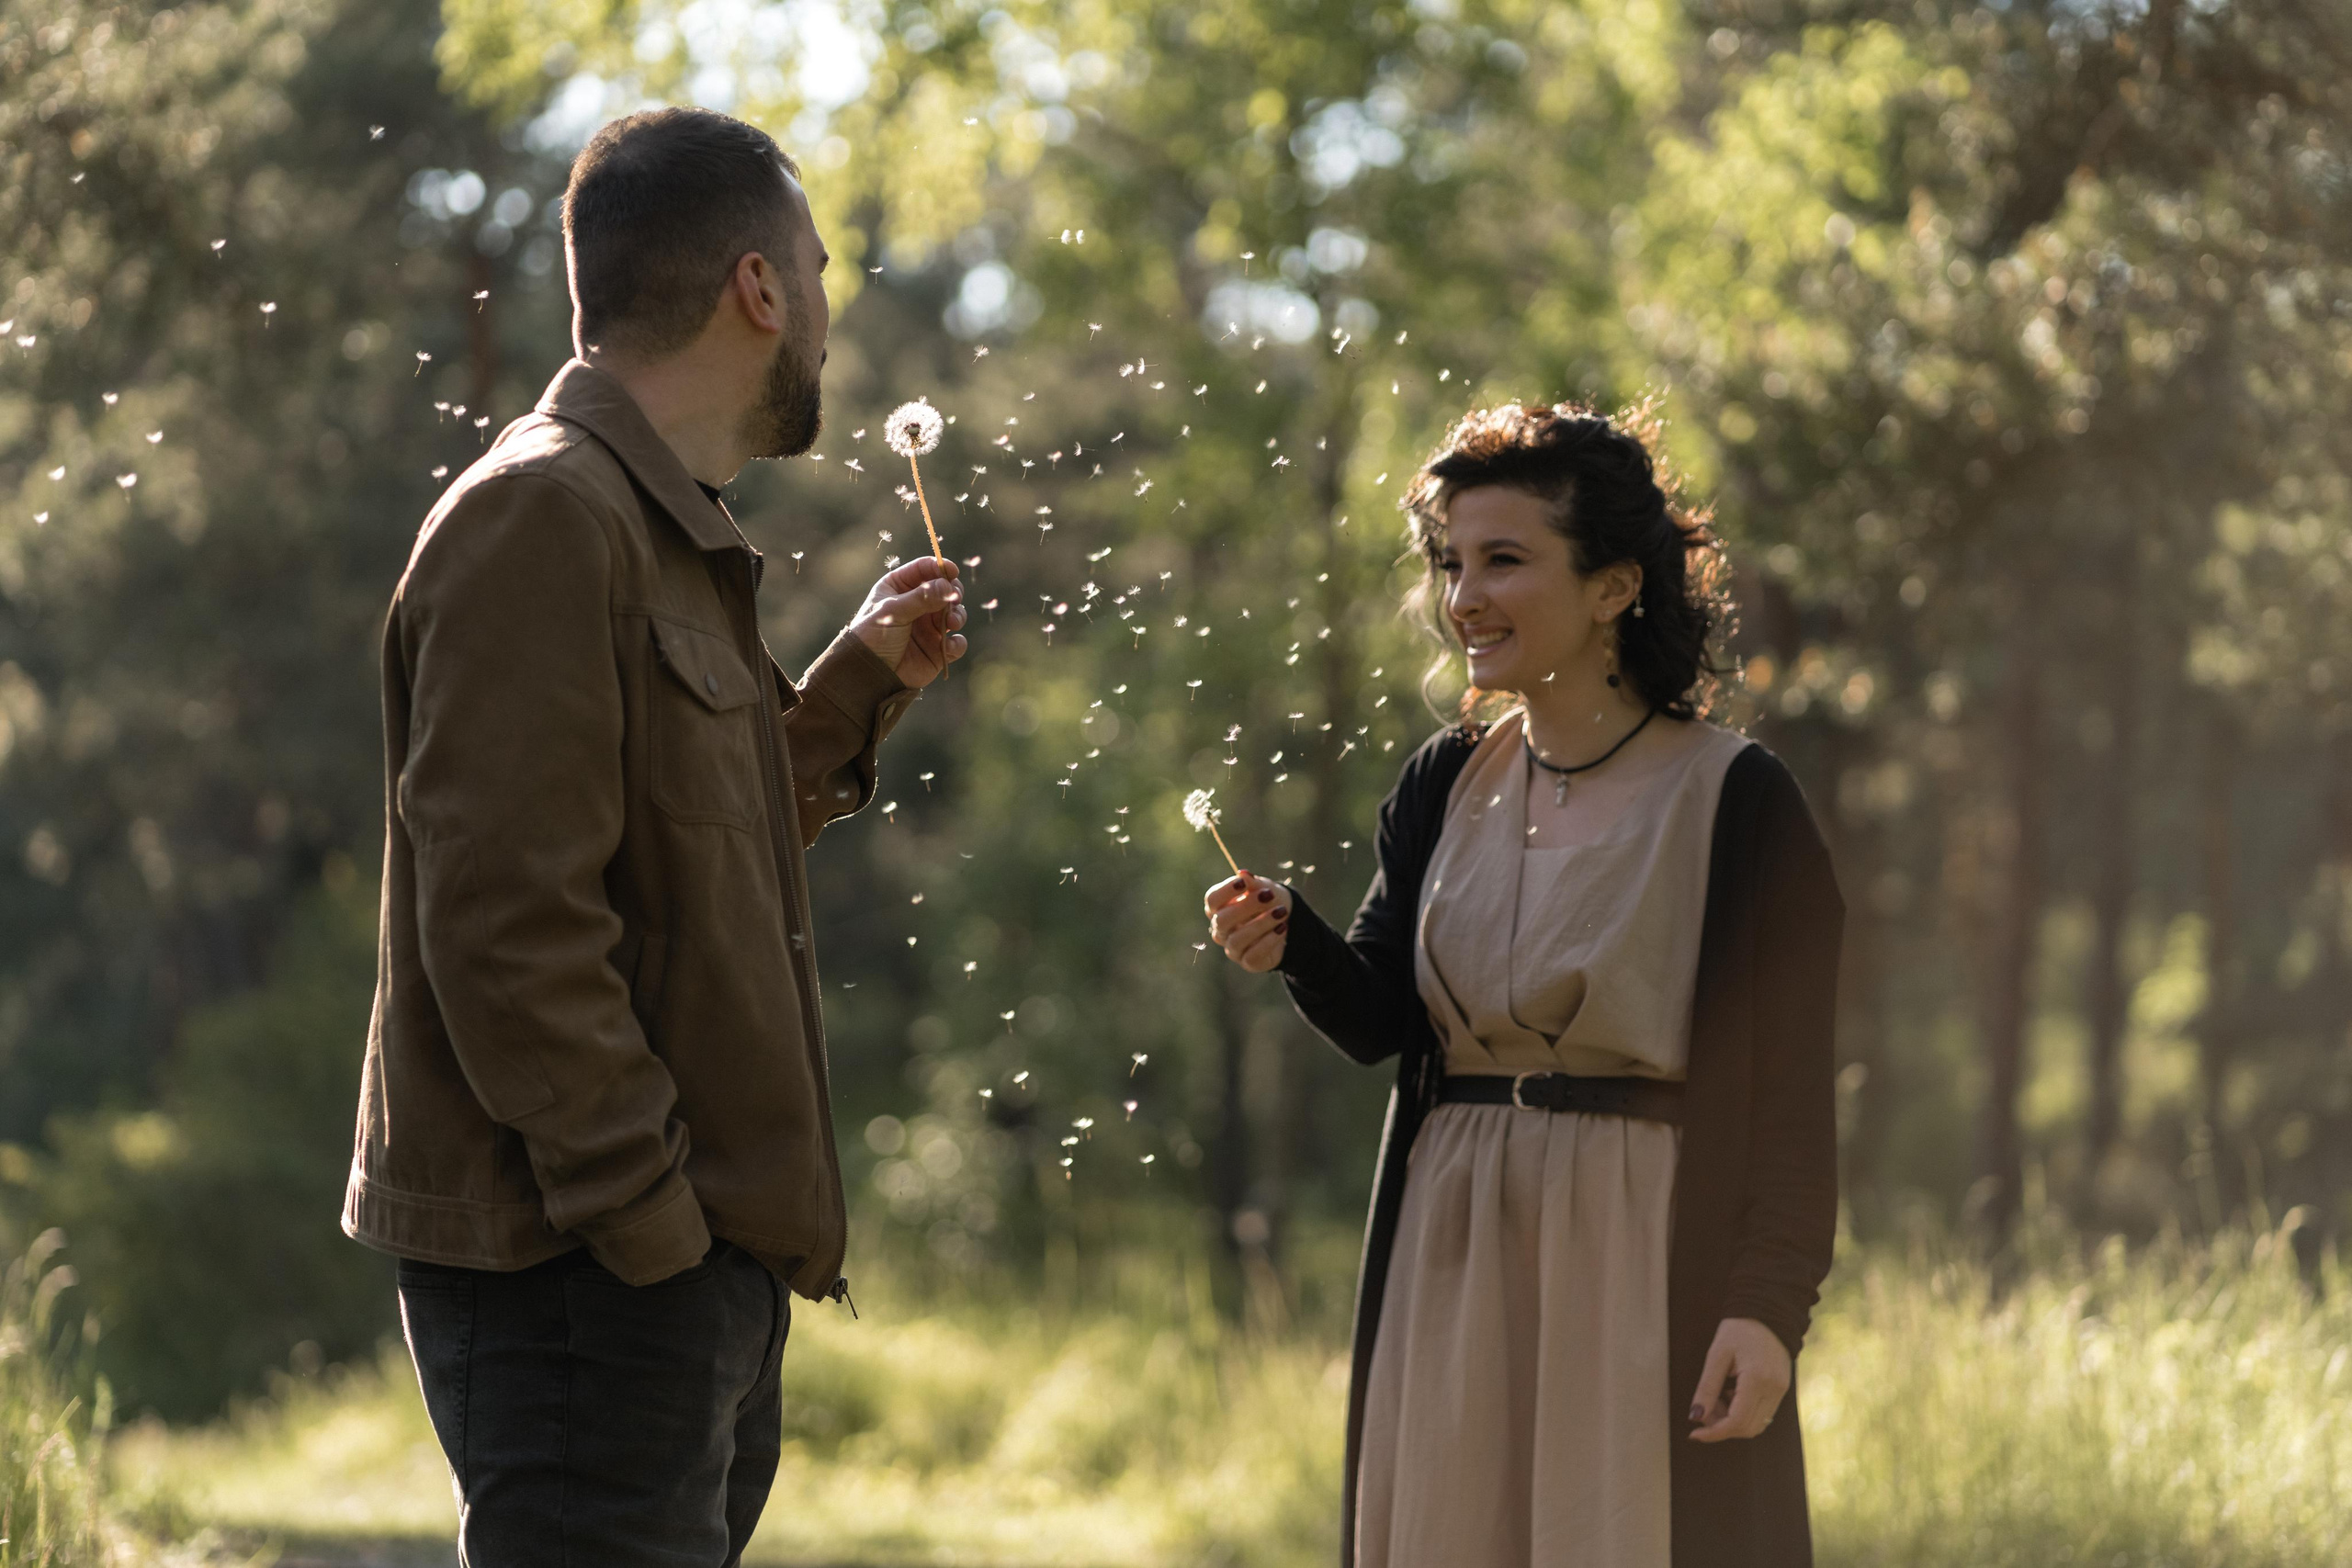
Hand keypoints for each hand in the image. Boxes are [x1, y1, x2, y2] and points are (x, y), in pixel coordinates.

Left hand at [850, 557, 967, 687]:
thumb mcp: (893, 612)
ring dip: (959, 615)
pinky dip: (957, 643)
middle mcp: (917, 604)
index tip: (952, 571)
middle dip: (953, 592)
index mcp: (899, 588)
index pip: (923, 569)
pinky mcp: (938, 649)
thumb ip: (921, 597)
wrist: (870, 675)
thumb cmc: (873, 637)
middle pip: (945, 588)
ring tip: (952, 622)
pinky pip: (957, 642)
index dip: (940, 567)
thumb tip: (948, 585)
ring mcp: (929, 627)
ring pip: (955, 613)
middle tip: (954, 598)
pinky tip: (949, 646)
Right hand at [1204, 871, 1290, 972]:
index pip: (1212, 899)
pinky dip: (1268, 941)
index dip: (1225, 891)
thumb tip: (1243, 873)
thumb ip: (1253, 883)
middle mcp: (1221, 929)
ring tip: (1281, 912)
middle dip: (1246, 906)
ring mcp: (1232, 947)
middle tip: (1268, 895)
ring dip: (1261, 924)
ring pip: (1237, 939)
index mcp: (1219, 908)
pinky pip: (1252, 955)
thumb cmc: (1268, 902)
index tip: (1243, 882)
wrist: (1285, 923)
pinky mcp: (1247, 962)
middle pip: (1222, 920)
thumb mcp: (1264, 888)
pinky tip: (1282, 929)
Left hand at [1688, 1317, 1791, 1442]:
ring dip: (1732, 1420)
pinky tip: (1730, 1393)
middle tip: (1703, 1410)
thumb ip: (1706, 1388)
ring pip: (1756, 1424)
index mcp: (1757, 1379)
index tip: (1694, 1434)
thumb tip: (1696, 1416)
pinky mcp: (1782, 1389)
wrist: (1767, 1311)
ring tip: (1717, 1397)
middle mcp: (1774, 1389)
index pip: (1737, 1421)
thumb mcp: (1717, 1355)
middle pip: (1748, 1428)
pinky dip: (1743, 1412)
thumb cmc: (1739, 1329)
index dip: (1714, 1433)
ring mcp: (1781, 1390)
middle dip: (1722, 1427)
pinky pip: (1762, 1413)